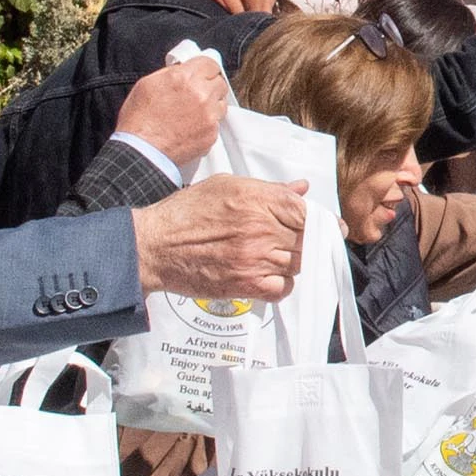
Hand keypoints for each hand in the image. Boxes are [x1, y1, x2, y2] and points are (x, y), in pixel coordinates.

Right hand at [111, 54, 229, 170]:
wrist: (141, 152)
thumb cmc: (138, 120)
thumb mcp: (147, 84)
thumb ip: (170, 73)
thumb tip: (183, 69)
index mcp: (184, 78)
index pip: (210, 63)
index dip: (205, 69)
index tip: (202, 74)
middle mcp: (201, 94)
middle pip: (220, 83)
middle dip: (210, 86)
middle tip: (197, 94)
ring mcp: (209, 116)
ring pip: (221, 103)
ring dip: (211, 105)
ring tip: (193, 113)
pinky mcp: (211, 134)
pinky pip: (216, 124)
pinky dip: (207, 124)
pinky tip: (191, 127)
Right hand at [132, 175, 303, 300]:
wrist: (155, 246)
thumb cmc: (185, 214)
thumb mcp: (226, 186)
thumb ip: (268, 189)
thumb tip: (300, 188)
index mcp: (256, 199)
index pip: (305, 210)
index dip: (316, 219)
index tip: (320, 225)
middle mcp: (260, 228)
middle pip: (305, 238)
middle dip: (301, 240)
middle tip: (288, 241)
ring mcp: (255, 258)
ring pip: (297, 263)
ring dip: (290, 261)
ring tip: (271, 256)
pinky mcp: (246, 284)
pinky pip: (282, 289)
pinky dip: (280, 284)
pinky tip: (267, 275)